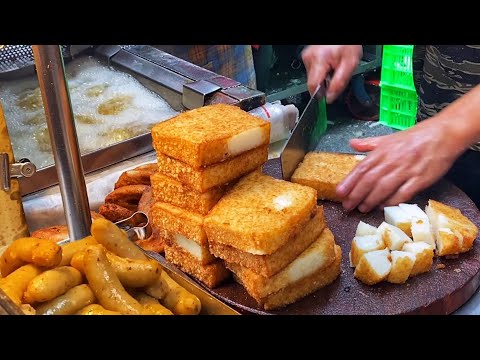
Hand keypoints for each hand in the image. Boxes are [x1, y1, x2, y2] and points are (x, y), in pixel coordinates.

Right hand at [302, 45, 362, 102]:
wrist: (344, 36)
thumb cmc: (347, 45)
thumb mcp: (350, 64)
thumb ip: (339, 83)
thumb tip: (330, 98)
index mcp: (319, 60)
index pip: (313, 86)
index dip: (320, 95)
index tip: (327, 98)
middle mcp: (309, 58)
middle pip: (313, 83)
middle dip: (325, 84)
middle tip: (335, 77)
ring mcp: (307, 57)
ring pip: (313, 78)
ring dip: (323, 78)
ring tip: (333, 68)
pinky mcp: (308, 57)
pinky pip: (313, 71)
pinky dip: (321, 72)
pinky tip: (329, 65)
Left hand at [336, 118, 464, 212]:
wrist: (444, 134)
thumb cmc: (415, 137)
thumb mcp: (389, 137)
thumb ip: (369, 143)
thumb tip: (352, 144)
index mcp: (383, 150)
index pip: (362, 168)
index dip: (349, 181)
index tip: (339, 192)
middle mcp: (392, 160)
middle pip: (369, 180)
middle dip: (356, 195)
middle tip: (347, 206)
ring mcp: (406, 170)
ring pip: (383, 188)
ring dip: (371, 200)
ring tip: (362, 208)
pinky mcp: (420, 179)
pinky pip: (403, 193)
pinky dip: (392, 201)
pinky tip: (383, 207)